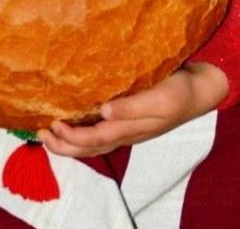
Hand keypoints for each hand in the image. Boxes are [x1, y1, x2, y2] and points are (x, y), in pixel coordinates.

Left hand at [37, 61, 228, 157]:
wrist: (199, 91)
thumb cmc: (179, 92)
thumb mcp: (159, 98)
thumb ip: (132, 106)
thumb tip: (103, 111)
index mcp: (130, 129)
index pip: (93, 139)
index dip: (71, 136)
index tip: (52, 125)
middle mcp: (125, 133)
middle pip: (89, 148)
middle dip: (63, 144)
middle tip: (40, 133)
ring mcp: (128, 129)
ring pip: (93, 144)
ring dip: (70, 142)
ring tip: (50, 133)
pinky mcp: (131, 120)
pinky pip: (101, 134)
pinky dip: (83, 134)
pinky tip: (76, 124)